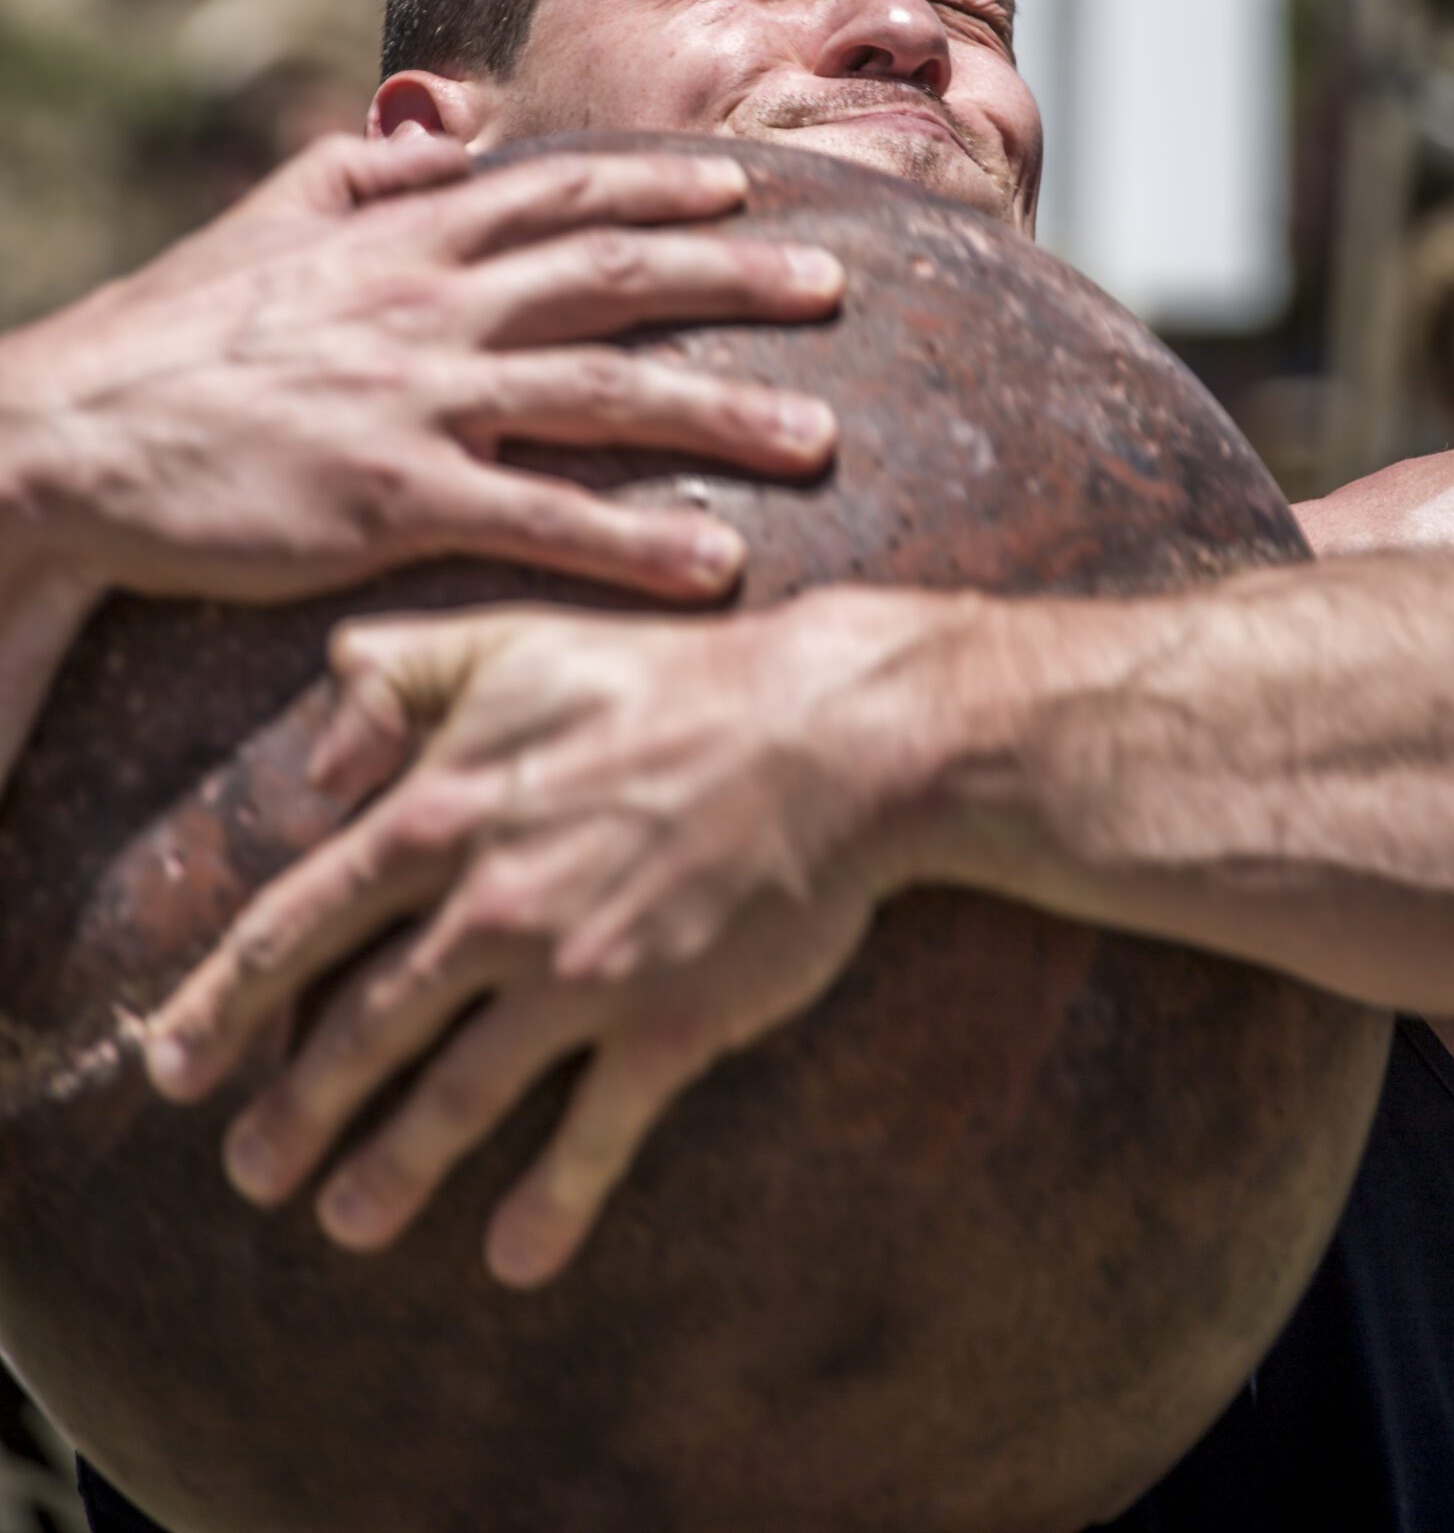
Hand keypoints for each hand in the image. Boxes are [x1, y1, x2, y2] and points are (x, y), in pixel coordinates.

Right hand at [0, 130, 841, 610]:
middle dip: (737, 274)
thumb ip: (360, 171)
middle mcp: (426, 300)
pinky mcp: (388, 499)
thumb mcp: (259, 221)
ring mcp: (414, 398)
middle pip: (614, 274)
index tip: (745, 185)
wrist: (58, 439)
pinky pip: (539, 518)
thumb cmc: (165, 339)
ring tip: (821, 439)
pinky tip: (712, 568)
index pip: (560, 190)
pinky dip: (633, 541)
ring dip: (723, 412)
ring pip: (603, 392)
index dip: (661, 183)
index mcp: (400, 232)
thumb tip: (441, 141)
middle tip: (837, 285)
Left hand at [144, 590, 965, 1284]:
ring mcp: (577, 971)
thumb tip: (314, 754)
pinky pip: (591, 1137)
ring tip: (344, 1223)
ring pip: (455, 1097)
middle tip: (252, 1170)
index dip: (227, 998)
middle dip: (296, 1109)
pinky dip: (549, 1206)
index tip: (174, 1063)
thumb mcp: (518, 642)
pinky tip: (514, 1260)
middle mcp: (493, 903)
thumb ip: (398, 675)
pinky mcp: (665, 1022)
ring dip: (390, 1171)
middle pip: (361, 1026)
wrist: (830, 730)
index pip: (301, 920)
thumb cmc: (674, 677)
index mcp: (445, 809)